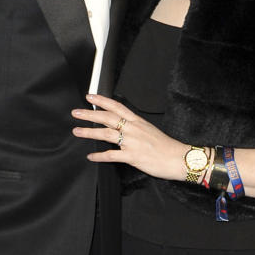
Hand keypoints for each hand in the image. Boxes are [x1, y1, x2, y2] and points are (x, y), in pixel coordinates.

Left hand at [71, 94, 188, 180]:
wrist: (179, 158)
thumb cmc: (166, 146)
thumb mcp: (150, 130)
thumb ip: (135, 128)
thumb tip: (123, 127)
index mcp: (138, 122)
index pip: (117, 107)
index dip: (102, 101)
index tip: (90, 97)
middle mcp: (133, 129)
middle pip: (107, 118)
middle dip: (90, 114)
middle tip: (76, 113)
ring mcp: (132, 142)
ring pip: (106, 134)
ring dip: (89, 132)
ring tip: (77, 131)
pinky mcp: (133, 156)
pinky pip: (111, 155)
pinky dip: (99, 156)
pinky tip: (91, 156)